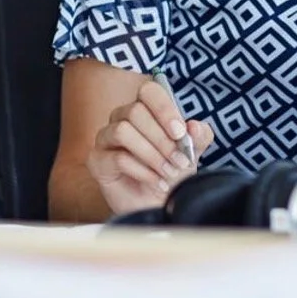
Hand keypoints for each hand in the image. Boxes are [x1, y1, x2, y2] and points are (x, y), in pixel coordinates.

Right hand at [86, 80, 215, 215]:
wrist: (158, 206)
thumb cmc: (171, 173)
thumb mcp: (192, 153)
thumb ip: (199, 137)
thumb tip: (194, 126)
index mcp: (145, 109)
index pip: (148, 91)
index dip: (164, 108)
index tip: (180, 132)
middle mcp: (121, 118)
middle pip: (135, 111)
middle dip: (162, 139)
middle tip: (180, 161)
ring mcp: (106, 139)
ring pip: (122, 131)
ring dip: (152, 154)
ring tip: (168, 172)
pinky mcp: (97, 161)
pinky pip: (117, 158)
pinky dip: (143, 171)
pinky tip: (157, 182)